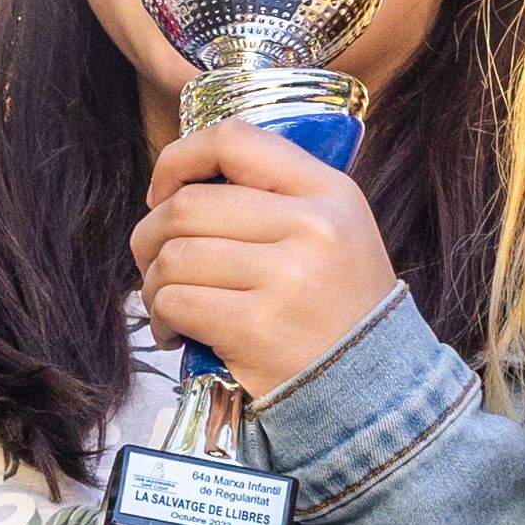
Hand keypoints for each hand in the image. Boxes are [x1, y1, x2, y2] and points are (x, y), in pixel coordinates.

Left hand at [130, 123, 403, 404]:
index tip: (163, 192)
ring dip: (155, 283)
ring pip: (175, 256)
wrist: (373, 384)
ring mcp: (287, 277)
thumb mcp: (335, 230)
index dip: (179, 158)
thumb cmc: (339, 308)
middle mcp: (312, 226)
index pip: (234, 139)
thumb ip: (273, 197)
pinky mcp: (257, 326)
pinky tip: (176, 332)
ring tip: (169, 303)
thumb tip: (177, 188)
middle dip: (151, 235)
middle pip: (189, 205)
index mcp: (330, 192)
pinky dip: (161, 318)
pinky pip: (176, 302)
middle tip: (153, 262)